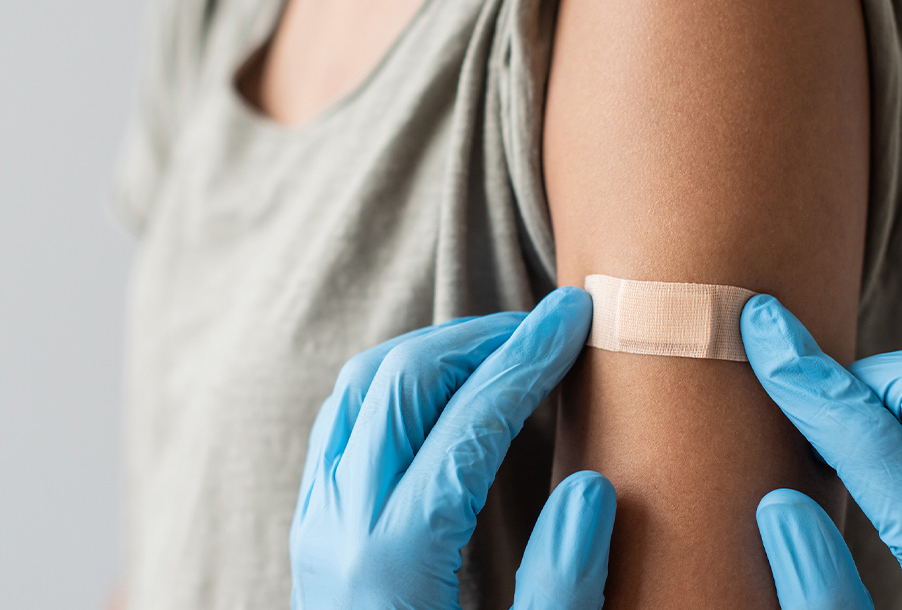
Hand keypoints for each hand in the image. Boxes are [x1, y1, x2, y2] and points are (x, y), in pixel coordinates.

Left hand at [289, 287, 616, 609]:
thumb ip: (561, 587)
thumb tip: (589, 487)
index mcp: (394, 562)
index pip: (467, 422)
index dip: (528, 359)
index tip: (575, 319)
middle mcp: (340, 527)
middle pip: (399, 382)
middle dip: (477, 337)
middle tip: (545, 326)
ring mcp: (316, 523)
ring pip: (360, 390)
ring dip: (433, 353)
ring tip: (503, 348)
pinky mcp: (312, 529)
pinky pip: (344, 422)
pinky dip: (396, 384)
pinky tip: (445, 393)